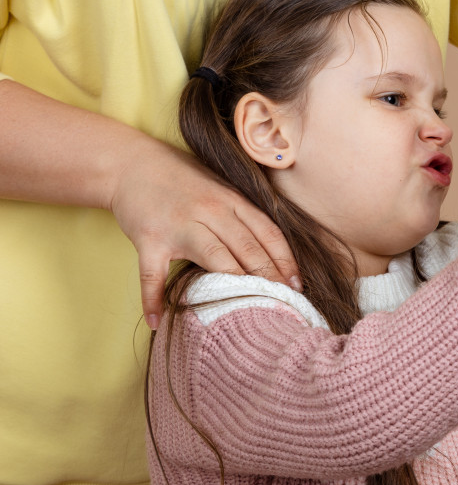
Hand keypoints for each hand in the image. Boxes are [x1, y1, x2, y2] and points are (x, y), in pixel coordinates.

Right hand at [108, 137, 299, 328]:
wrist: (133, 165)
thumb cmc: (184, 181)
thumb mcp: (220, 189)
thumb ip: (243, 215)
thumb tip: (273, 252)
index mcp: (232, 200)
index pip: (267, 232)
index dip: (285, 260)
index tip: (297, 284)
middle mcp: (209, 211)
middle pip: (247, 248)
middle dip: (269, 277)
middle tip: (283, 301)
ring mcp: (179, 225)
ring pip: (214, 257)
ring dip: (233, 285)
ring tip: (248, 310)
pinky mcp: (149, 239)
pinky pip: (152, 274)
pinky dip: (153, 298)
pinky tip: (156, 320)